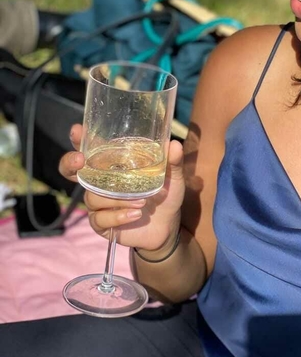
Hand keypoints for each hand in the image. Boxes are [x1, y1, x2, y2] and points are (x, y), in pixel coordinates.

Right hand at [59, 124, 185, 250]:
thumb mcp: (173, 177)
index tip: (77, 130)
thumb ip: (173, 161)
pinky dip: (118, 216)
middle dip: (70, 163)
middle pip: (72, 171)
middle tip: (80, 161)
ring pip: (93, 197)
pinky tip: (135, 214)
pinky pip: (100, 219)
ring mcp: (99, 203)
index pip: (91, 150)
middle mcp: (101, 182)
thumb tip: (174, 144)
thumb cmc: (166, 194)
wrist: (168, 226)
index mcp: (115, 166)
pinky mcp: (102, 223)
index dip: (79, 140)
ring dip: (116, 199)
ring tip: (142, 201)